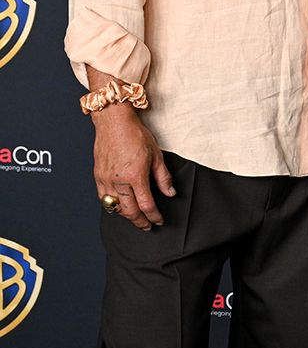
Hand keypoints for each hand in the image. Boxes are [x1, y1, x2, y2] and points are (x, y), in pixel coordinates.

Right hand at [92, 103, 174, 229]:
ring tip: (135, 218)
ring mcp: (105, 179)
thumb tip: (170, 192)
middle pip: (129, 211)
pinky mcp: (97, 176)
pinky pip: (103, 198)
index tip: (159, 220)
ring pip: (115, 207)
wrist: (114, 122)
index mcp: (135, 176)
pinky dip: (112, 205)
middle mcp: (118, 181)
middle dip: (140, 221)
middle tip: (147, 225)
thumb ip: (163, 177)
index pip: (146, 205)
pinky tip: (119, 206)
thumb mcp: (156, 155)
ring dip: (126, 215)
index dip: (154, 216)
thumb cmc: (135, 134)